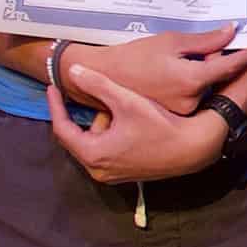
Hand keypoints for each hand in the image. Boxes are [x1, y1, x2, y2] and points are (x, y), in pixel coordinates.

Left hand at [46, 63, 225, 183]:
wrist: (193, 148)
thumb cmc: (160, 125)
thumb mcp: (126, 100)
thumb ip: (97, 84)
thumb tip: (73, 71)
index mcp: (92, 154)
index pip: (62, 129)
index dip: (56, 106)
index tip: (54, 88)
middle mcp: (98, 170)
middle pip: (78, 137)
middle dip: (84, 114)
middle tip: (92, 93)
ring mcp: (111, 175)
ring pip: (94, 143)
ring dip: (100, 124)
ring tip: (117, 105)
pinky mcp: (124, 174)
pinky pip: (106, 151)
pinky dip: (110, 134)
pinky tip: (128, 120)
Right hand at [69, 23, 246, 115]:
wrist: (104, 78)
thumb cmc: (135, 57)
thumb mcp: (170, 42)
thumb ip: (204, 41)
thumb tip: (230, 31)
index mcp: (191, 80)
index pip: (228, 66)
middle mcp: (191, 101)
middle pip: (216, 78)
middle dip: (213, 62)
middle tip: (197, 51)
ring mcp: (182, 112)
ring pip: (204, 88)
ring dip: (200, 74)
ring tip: (175, 63)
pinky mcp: (173, 116)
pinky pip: (191, 97)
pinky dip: (189, 85)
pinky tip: (170, 76)